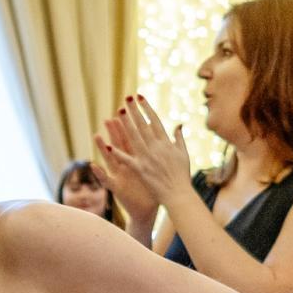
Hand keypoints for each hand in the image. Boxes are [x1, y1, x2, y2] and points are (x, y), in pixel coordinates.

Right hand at [93, 126, 159, 230]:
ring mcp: (120, 176)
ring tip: (97, 136)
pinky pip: (106, 180)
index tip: (129, 113)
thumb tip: (165, 140)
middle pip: (120, 146)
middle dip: (115, 133)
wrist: (146, 211)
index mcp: (136, 160)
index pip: (133, 140)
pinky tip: (92, 165)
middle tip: (109, 118)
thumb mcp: (155, 170)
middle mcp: (125, 166)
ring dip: (102, 148)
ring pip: (110, 159)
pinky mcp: (116, 188)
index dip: (131, 127)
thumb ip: (157, 154)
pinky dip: (99, 173)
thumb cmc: (151, 191)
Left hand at [97, 95, 194, 212]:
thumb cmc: (182, 175)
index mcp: (166, 143)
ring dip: (126, 124)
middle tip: (126, 98)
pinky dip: (118, 153)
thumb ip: (179, 138)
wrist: (179, 194)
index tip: (140, 97)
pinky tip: (108, 145)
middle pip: (142, 125)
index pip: (154, 121)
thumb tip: (179, 124)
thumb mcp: (184, 154)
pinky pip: (127, 160)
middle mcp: (156, 147)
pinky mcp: (140, 170)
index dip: (146, 108)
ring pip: (134, 137)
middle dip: (134, 111)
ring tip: (118, 112)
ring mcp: (147, 158)